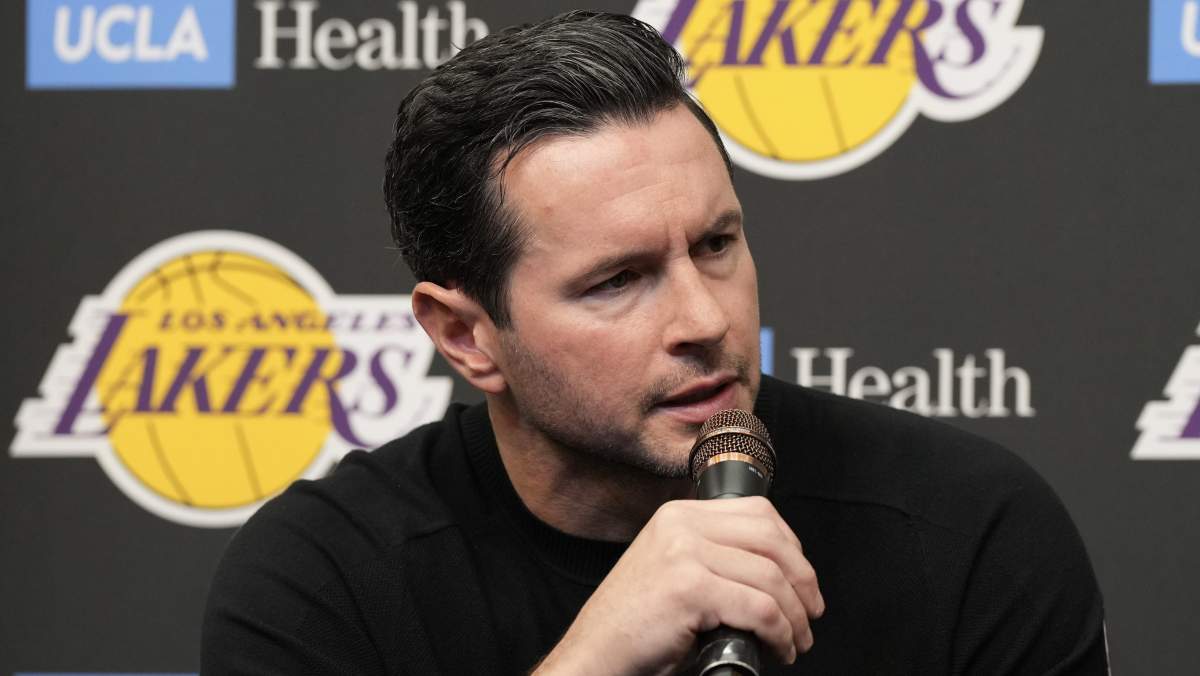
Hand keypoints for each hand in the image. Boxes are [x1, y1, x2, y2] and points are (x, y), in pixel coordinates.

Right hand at [533, 496, 823, 675]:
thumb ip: (713, 555)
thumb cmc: (636, 626)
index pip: (758, 512)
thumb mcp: (673, 570)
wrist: (596, 654)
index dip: (793, 547)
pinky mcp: (689, 588)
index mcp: (679, 515)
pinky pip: (760, 608)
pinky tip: (779, 649)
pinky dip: (780, 634)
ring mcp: (684, 553)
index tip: (802, 579)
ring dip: (795, 617)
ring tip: (796, 641)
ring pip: (772, 578)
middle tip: (810, 613)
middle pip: (771, 540)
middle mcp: (681, 525)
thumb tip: (778, 569)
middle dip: (804, 580)